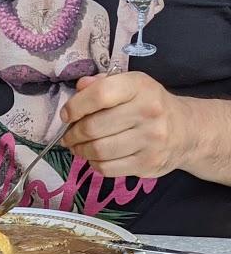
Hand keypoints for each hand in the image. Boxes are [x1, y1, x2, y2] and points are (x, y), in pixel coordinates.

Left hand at [61, 72, 190, 179]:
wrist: (186, 131)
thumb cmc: (149, 106)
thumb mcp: (131, 87)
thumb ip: (102, 84)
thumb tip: (80, 88)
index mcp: (140, 87)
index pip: (100, 94)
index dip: (75, 107)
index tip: (66, 115)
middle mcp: (148, 111)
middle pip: (93, 128)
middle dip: (72, 134)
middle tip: (68, 137)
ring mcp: (150, 139)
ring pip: (98, 150)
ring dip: (80, 151)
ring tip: (78, 147)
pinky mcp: (147, 163)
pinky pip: (106, 168)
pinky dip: (93, 164)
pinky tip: (95, 157)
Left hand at [116, 0, 169, 35]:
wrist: (123, 26)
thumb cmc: (123, 16)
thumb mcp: (122, 6)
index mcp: (143, 2)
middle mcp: (148, 7)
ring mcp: (148, 13)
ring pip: (158, 6)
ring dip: (159, 0)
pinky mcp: (147, 19)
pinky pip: (152, 13)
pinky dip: (152, 8)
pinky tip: (151, 3)